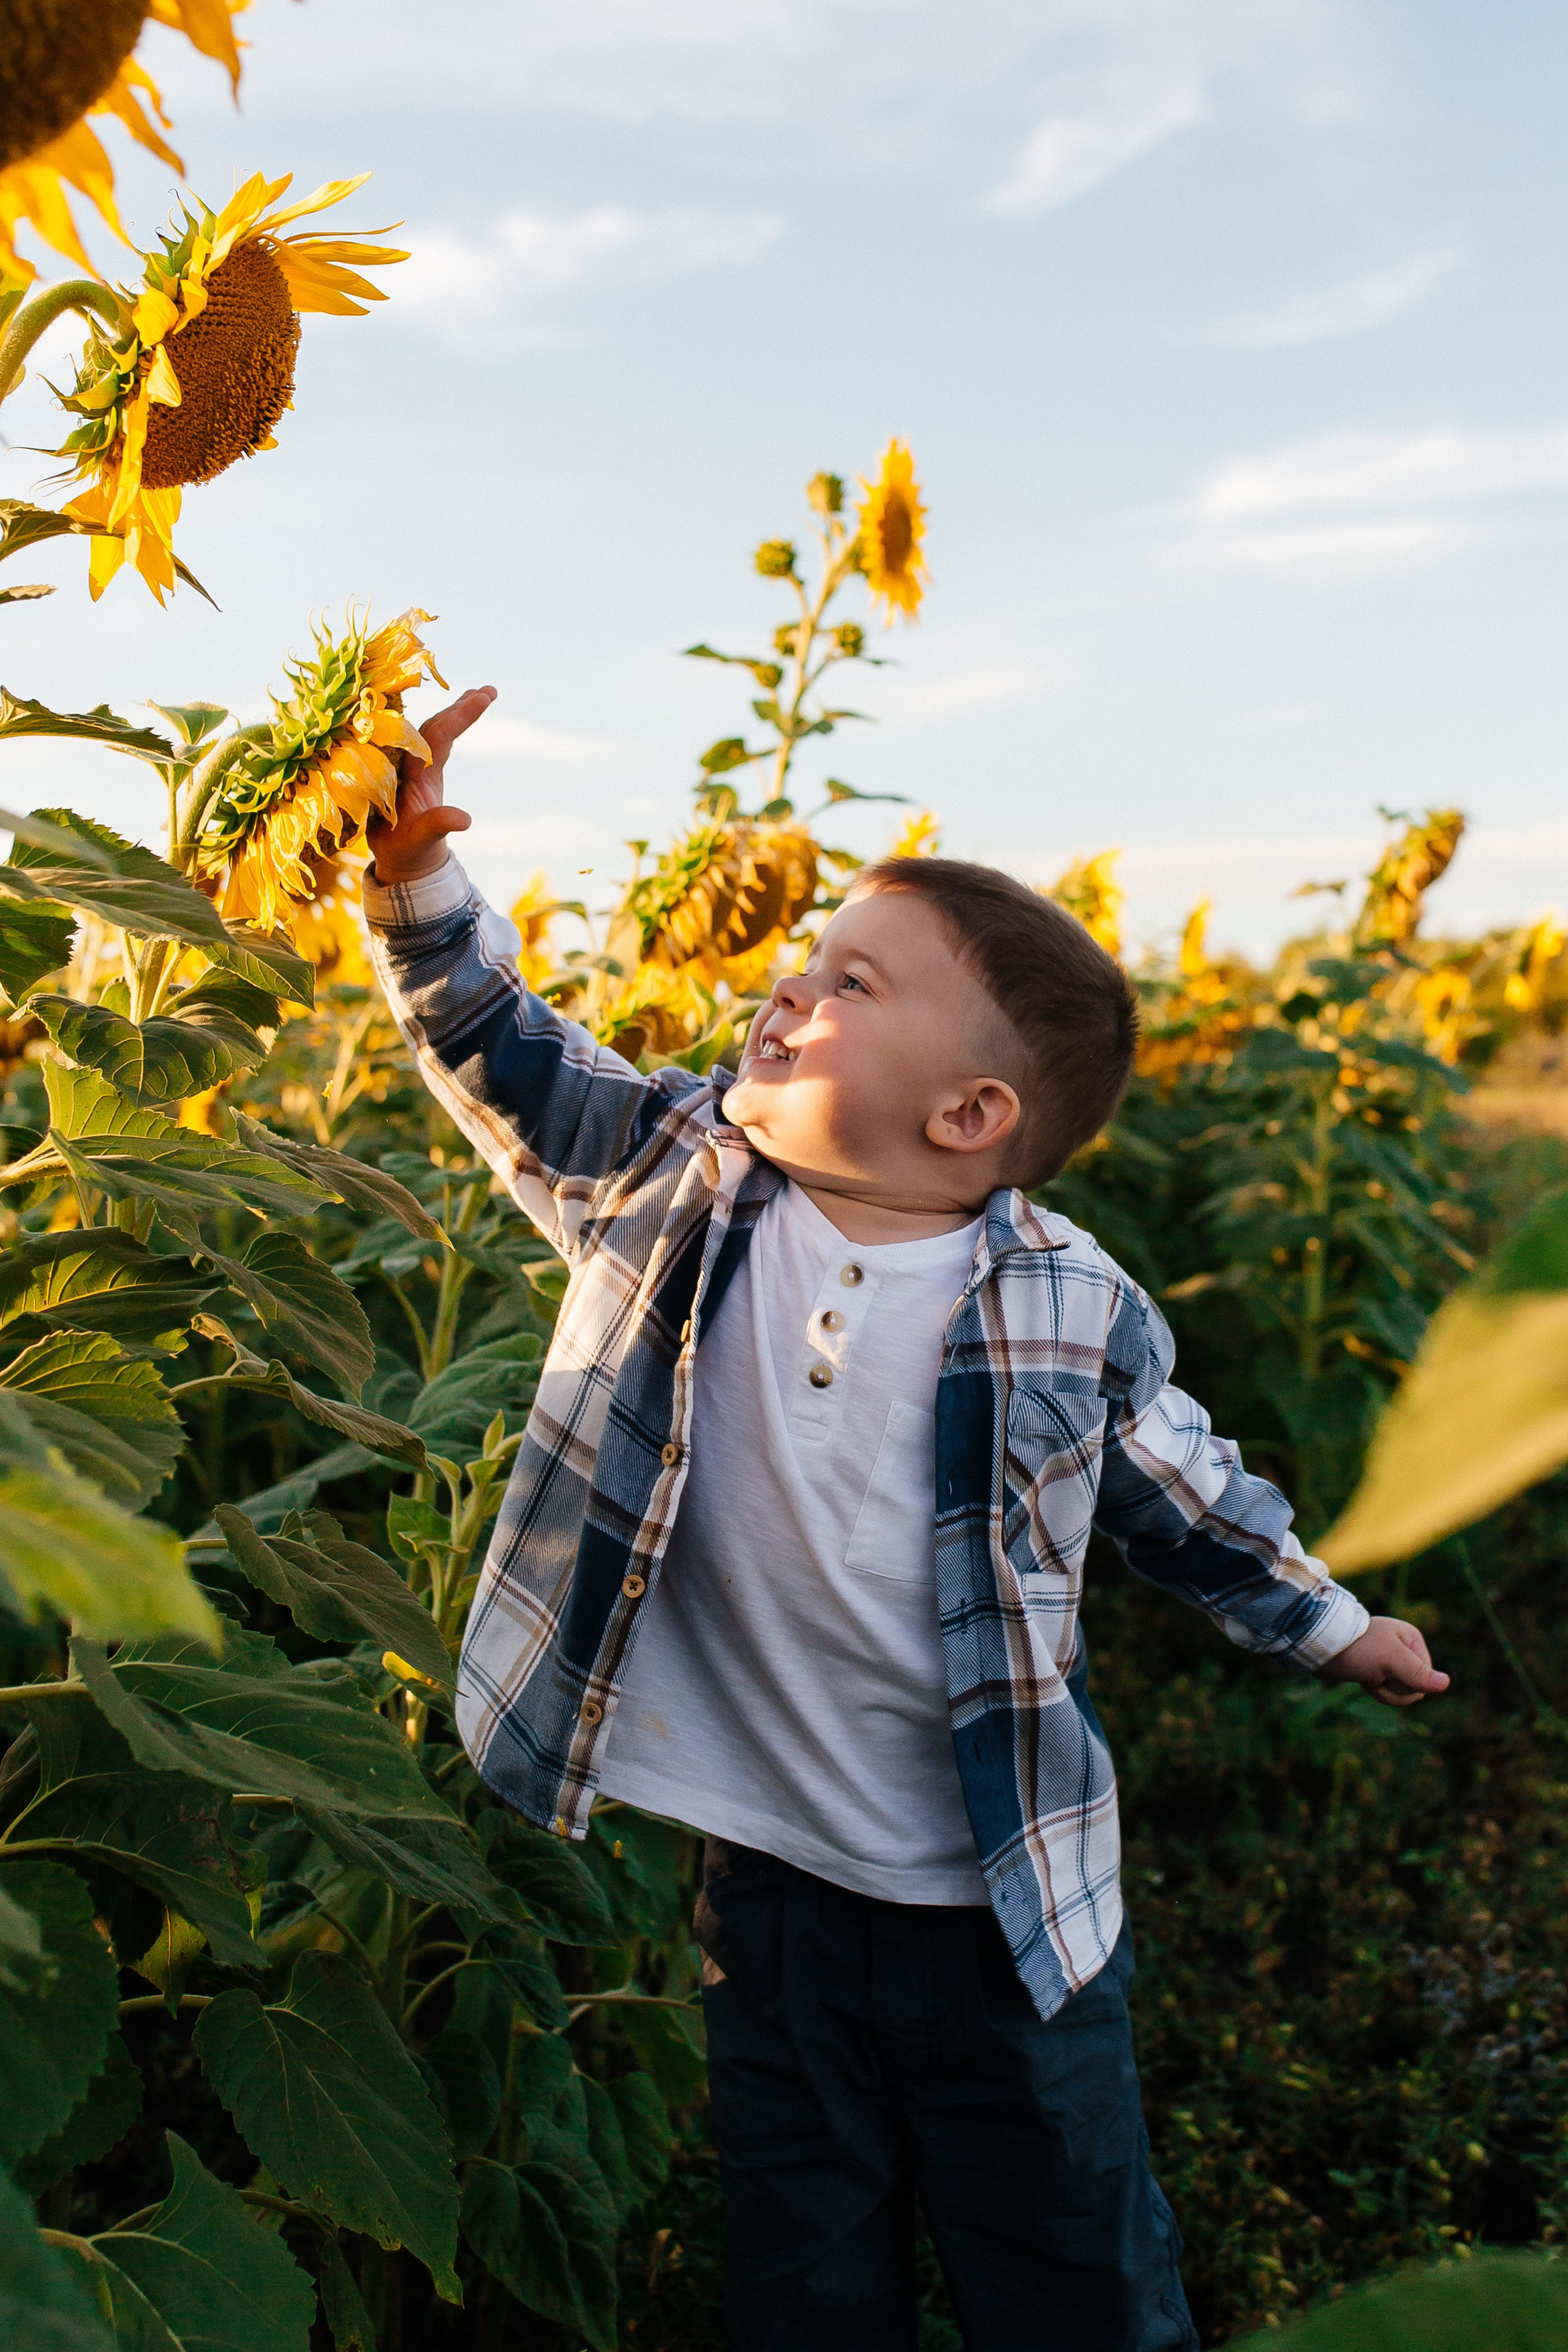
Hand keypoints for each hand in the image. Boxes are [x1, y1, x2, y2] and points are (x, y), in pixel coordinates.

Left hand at [366, 685, 495, 884]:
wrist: (396, 859)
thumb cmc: (405, 852)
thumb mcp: (419, 842)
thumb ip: (437, 826)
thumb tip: (465, 819)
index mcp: (408, 775)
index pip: (433, 737)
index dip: (456, 718)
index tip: (479, 699)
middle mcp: (408, 765)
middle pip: (433, 727)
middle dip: (459, 708)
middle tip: (488, 692)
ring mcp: (415, 766)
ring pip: (434, 729)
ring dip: (457, 711)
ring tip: (483, 693)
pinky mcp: (423, 770)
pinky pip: (436, 739)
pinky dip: (453, 724)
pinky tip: (465, 709)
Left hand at [1317, 1615, 1449, 1707]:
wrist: (1321, 1648)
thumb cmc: (1357, 1649)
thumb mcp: (1390, 1660)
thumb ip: (1417, 1673)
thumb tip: (1445, 1684)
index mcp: (1412, 1640)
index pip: (1426, 1677)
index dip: (1405, 1683)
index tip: (1386, 1669)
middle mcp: (1404, 1650)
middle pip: (1414, 1688)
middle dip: (1391, 1688)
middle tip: (1373, 1673)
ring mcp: (1390, 1661)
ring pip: (1400, 1693)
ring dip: (1380, 1691)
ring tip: (1365, 1676)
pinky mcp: (1377, 1671)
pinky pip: (1387, 1692)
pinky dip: (1374, 1691)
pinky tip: (1362, 1680)